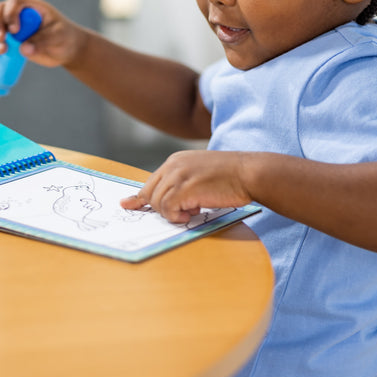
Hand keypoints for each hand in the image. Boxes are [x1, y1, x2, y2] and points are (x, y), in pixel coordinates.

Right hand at [0, 0, 88, 67]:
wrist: (65, 49)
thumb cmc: (64, 37)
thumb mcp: (58, 37)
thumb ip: (43, 41)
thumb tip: (23, 49)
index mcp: (31, 6)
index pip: (14, 3)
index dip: (11, 14)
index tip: (15, 30)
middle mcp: (18, 13)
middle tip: (0, 40)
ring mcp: (11, 26)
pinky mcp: (8, 39)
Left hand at [120, 150, 251, 223]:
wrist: (249, 172)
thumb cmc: (231, 176)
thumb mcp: (201, 173)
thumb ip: (183, 181)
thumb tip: (172, 201)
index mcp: (176, 160)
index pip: (151, 180)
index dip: (141, 196)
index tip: (128, 204)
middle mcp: (173, 165)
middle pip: (149, 192)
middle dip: (158, 208)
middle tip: (181, 213)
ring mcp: (177, 176)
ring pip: (157, 203)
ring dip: (172, 213)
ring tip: (193, 210)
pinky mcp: (184, 188)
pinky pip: (167, 209)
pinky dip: (177, 216)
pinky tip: (193, 212)